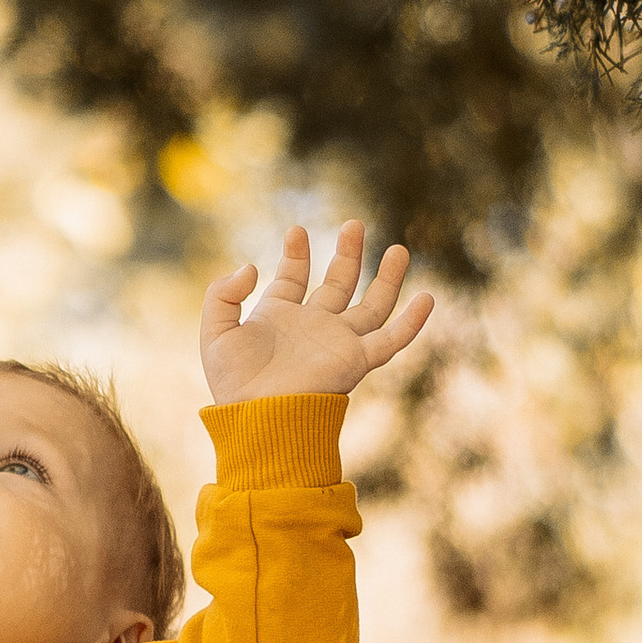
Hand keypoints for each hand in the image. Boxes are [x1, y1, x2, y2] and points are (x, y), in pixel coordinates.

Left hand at [199, 222, 432, 406]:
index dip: (296, 254)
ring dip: (386, 279)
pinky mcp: (354, 362)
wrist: (257, 417)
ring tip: (397, 250)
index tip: (295, 231)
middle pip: (338, 284)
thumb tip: (251, 266)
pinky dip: (411, 323)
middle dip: (347, 254)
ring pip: (371, 307)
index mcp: (279, 318)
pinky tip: (427, 299)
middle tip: (354, 225)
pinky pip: (389, 341)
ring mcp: (337, 343)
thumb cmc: (234, 383)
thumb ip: (222, 294)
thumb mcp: (214, 333)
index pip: (293, 277)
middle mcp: (312, 327)